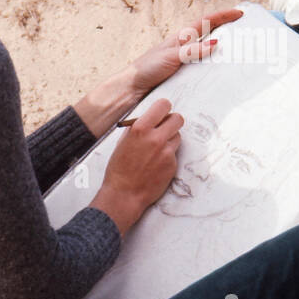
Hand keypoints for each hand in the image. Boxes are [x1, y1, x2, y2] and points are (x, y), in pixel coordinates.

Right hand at [91, 98, 183, 231]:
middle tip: (165, 128)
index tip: (162, 113)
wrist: (124, 194)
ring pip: (178, 136)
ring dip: (170, 139)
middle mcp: (156, 138)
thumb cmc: (119, 168)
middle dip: (172, 121)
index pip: (163, 105)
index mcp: (140, 128)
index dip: (164, 108)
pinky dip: (168, 155)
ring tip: (157, 149)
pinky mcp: (173, 164)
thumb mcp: (123, 141)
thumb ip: (138, 127)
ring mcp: (166, 152)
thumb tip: (152, 117)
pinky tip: (156, 164)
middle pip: (178, 118)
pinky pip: (175, 152)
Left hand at [124, 7, 242, 96]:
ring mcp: (185, 62)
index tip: (239, 13)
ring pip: (209, 54)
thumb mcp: (171, 57)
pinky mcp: (183, 76)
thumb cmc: (146, 69)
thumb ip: (192, 51)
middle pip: (210, 36)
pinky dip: (214, 70)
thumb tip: (216, 43)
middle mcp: (185, 48)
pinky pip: (203, 70)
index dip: (223, 16)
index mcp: (182, 38)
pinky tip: (222, 77)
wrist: (131, 88)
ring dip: (223, 53)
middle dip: (227, 32)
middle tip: (245, 33)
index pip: (206, 22)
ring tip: (240, 55)